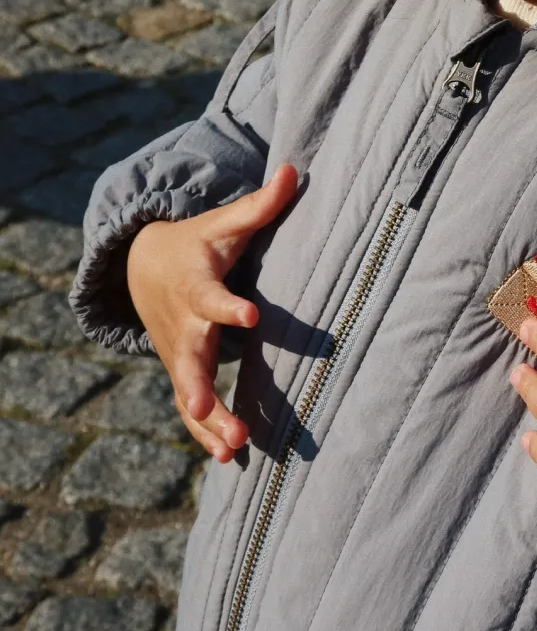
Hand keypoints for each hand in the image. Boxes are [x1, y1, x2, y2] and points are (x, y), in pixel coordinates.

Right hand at [126, 164, 298, 460]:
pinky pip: (190, 408)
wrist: (145, 268)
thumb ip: (261, 204)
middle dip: (198, 386)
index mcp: (196, 285)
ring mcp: (179, 352)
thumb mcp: (224, 223)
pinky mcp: (183, 371)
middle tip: (211, 410)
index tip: (251, 317)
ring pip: (189, 392)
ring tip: (234, 449)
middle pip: (187, 358)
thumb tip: (297, 169)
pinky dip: (204, 434)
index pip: (211, 297)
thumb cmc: (198, 244)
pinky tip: (228, 461)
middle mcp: (184, 324)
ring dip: (208, 422)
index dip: (229, 308)